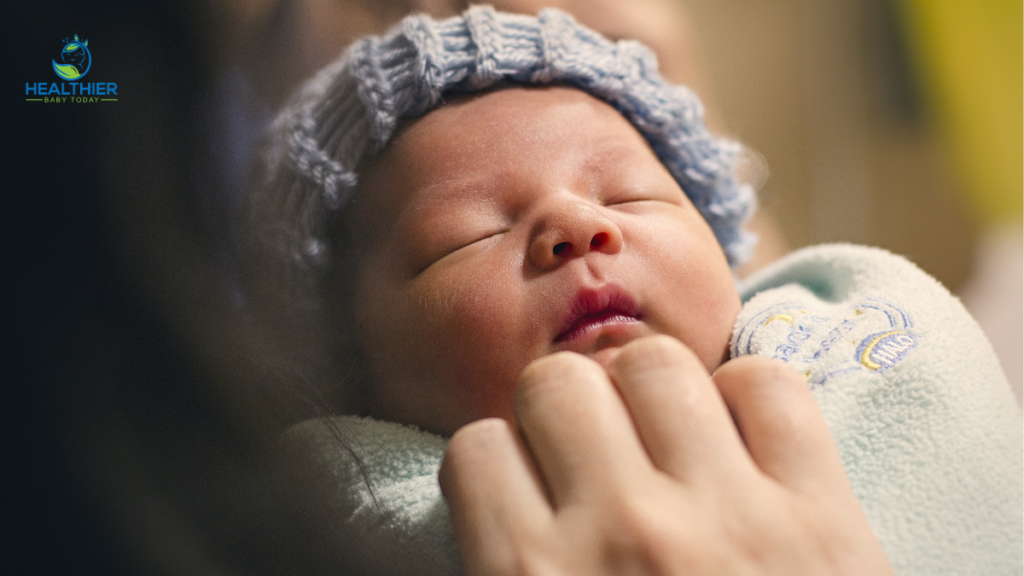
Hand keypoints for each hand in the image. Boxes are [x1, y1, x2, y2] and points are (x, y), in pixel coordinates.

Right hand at [439, 335, 893, 574]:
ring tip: (664, 443)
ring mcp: (729, 517)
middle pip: (557, 383)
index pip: (477, 449)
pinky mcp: (824, 516)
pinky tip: (740, 448)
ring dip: (646, 394)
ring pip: (653, 362)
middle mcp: (622, 535)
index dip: (499, 467)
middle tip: (592, 458)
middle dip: (564, 414)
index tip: (527, 491)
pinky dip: (748, 402)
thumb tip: (495, 528)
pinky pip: (767, 386)